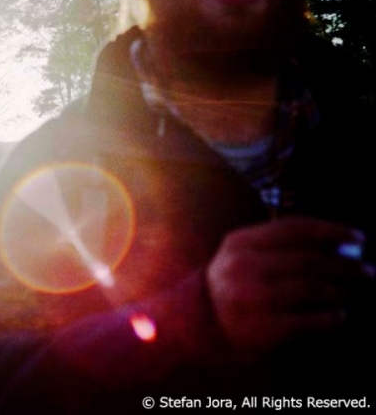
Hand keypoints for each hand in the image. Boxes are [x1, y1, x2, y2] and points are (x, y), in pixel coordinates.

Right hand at [207, 216, 372, 356]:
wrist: (198, 323)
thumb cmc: (233, 283)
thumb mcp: (243, 254)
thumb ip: (280, 243)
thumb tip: (338, 241)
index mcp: (241, 242)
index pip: (295, 228)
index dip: (332, 230)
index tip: (359, 238)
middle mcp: (244, 267)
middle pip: (310, 259)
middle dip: (346, 265)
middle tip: (367, 271)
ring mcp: (253, 298)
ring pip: (313, 289)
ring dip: (340, 291)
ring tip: (347, 294)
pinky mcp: (264, 329)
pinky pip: (312, 321)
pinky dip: (332, 318)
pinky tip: (337, 316)